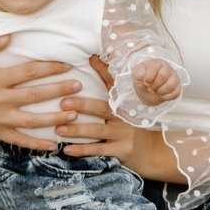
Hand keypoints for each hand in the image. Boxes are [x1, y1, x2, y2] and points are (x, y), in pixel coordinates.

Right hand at [0, 36, 82, 149]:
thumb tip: (10, 37)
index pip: (28, 72)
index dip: (49, 68)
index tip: (67, 65)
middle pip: (35, 96)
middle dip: (59, 91)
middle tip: (79, 87)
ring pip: (31, 121)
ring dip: (54, 118)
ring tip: (74, 114)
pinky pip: (18, 140)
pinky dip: (36, 144)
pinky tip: (53, 145)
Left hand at [61, 55, 185, 182]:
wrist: (151, 150)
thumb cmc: (130, 125)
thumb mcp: (124, 106)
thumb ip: (109, 86)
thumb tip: (93, 58)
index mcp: (123, 103)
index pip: (113, 83)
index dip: (103, 71)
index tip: (90, 59)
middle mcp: (124, 116)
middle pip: (102, 108)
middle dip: (82, 105)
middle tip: (63, 103)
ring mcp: (124, 134)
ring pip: (98, 131)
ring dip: (77, 130)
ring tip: (59, 129)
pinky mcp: (122, 150)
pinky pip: (100, 150)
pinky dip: (83, 150)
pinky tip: (67, 150)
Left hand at [132, 59, 180, 105]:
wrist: (147, 91)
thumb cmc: (143, 80)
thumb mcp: (136, 75)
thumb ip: (138, 72)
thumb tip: (143, 75)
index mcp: (156, 63)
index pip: (154, 68)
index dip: (148, 78)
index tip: (145, 82)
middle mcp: (167, 68)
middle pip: (163, 76)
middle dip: (154, 85)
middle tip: (150, 88)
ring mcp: (173, 77)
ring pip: (171, 85)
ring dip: (160, 91)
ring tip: (156, 91)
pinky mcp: (177, 87)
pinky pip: (175, 93)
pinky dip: (166, 97)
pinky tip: (161, 95)